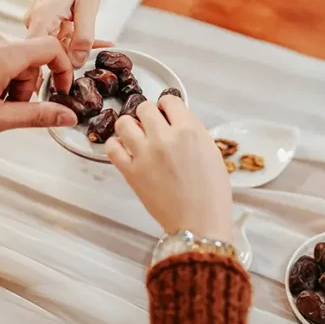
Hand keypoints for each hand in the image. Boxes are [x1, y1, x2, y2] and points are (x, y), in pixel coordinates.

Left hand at [0, 24, 76, 140]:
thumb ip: (35, 115)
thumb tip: (68, 115)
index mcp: (1, 56)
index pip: (50, 47)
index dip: (62, 67)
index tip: (59, 86)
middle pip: (26, 56)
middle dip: (23, 82)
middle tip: (2, 106)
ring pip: (6, 53)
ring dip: (3, 75)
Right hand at [28, 0, 104, 66]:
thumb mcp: (88, 5)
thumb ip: (83, 36)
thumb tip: (77, 62)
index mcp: (42, 18)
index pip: (38, 57)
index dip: (53, 73)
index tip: (71, 83)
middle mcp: (35, 22)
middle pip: (46, 56)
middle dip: (69, 65)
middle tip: (92, 69)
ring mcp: (40, 23)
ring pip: (56, 49)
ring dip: (78, 53)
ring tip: (103, 51)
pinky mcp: (47, 22)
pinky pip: (60, 39)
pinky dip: (77, 42)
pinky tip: (98, 43)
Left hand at [106, 96, 232, 242]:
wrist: (199, 223)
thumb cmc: (211, 192)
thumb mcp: (212, 151)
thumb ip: (192, 130)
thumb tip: (175, 119)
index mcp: (189, 131)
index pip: (169, 100)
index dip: (168, 106)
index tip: (167, 114)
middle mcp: (164, 138)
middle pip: (144, 107)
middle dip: (148, 114)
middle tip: (153, 126)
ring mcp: (145, 155)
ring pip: (123, 122)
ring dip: (130, 126)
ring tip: (137, 136)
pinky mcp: (131, 173)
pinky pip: (112, 148)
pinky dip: (116, 145)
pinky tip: (125, 149)